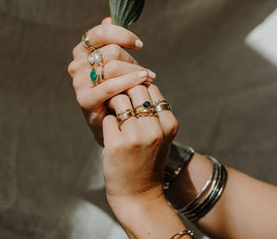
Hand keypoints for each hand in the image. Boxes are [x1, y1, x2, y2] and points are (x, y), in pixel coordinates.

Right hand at [68, 18, 155, 144]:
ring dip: (135, 72)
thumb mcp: (115, 62)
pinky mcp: (84, 100)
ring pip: (113, 67)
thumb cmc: (116, 87)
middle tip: (145, 72)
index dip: (122, 35)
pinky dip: (129, 83)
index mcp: (82, 51)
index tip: (139, 45)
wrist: (112, 118)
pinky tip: (143, 82)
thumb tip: (108, 18)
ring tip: (148, 78)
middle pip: (111, 51)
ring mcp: (78, 82)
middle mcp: (76, 64)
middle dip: (132, 61)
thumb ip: (111, 40)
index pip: (100, 33)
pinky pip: (110, 87)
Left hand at [102, 84, 178, 211]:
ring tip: (114, 113)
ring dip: (114, 103)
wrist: (139, 194)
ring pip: (120, 99)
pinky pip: (107, 118)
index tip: (132, 95)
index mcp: (169, 124)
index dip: (140, 88)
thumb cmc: (148, 161)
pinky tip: (111, 131)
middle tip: (120, 99)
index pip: (152, 89)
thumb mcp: (161, 136)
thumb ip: (155, 112)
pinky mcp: (116, 144)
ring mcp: (135, 137)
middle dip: (125, 90)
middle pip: (136, 89)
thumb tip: (138, 83)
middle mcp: (155, 129)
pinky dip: (107, 121)